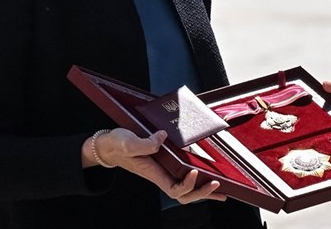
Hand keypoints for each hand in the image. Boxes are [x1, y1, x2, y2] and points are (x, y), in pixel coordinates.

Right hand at [83, 129, 226, 203]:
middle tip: (217, 186)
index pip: (174, 189)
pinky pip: (183, 177)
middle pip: (184, 194)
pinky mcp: (165, 165)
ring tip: (221, 190)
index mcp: (153, 173)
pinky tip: (207, 177)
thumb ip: (143, 142)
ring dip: (202, 190)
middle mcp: (161, 175)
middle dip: (201, 193)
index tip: (194, 172)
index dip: (187, 185)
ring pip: (186, 189)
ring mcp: (164, 171)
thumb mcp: (127, 141)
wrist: (108, 146)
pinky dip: (198, 180)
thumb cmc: (117, 145)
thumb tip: (162, 137)